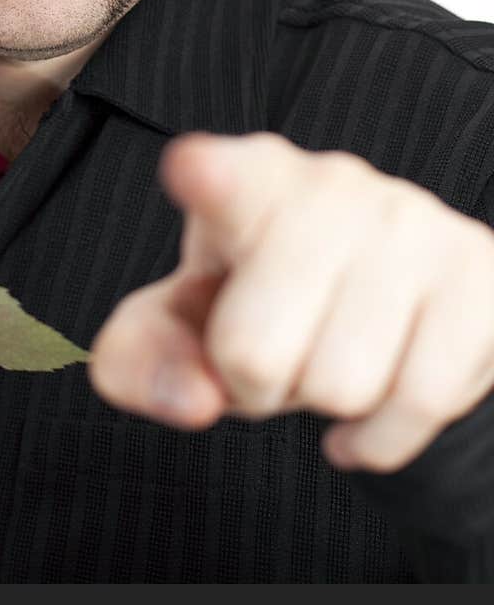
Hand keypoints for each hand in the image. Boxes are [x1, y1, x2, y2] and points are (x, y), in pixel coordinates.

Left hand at [88, 132, 493, 471]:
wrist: (385, 292)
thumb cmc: (262, 297)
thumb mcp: (184, 319)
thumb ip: (143, 358)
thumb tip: (196, 400)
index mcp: (246, 179)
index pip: (222, 176)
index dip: (207, 178)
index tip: (194, 169)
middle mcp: (332, 184)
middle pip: (254, 353)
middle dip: (254, 383)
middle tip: (276, 346)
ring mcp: (412, 223)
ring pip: (339, 387)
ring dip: (325, 405)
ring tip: (330, 352)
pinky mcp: (478, 275)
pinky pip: (418, 403)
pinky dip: (383, 435)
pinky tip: (371, 406)